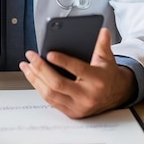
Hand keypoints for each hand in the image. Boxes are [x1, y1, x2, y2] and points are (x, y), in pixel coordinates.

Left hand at [19, 28, 136, 118]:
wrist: (117, 95)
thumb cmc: (108, 75)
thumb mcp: (108, 58)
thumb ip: (103, 44)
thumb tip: (102, 30)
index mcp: (97, 80)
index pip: (77, 70)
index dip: (62, 61)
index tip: (49, 53)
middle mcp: (87, 96)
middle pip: (58, 84)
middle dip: (41, 69)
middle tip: (31, 57)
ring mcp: (78, 106)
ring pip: (50, 94)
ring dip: (35, 79)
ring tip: (27, 66)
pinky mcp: (71, 113)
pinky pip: (51, 101)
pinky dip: (39, 88)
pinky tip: (33, 77)